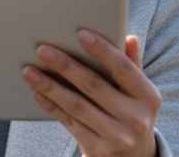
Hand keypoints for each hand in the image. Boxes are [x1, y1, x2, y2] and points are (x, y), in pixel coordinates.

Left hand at [22, 30, 161, 156]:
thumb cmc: (131, 112)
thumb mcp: (138, 92)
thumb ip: (132, 64)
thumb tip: (128, 38)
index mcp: (148, 97)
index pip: (124, 69)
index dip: (103, 50)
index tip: (81, 34)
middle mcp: (136, 118)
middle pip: (94, 86)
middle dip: (66, 66)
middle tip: (42, 50)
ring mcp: (117, 137)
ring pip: (77, 106)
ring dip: (50, 86)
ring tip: (30, 71)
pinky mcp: (98, 149)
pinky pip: (69, 123)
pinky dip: (51, 106)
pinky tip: (37, 92)